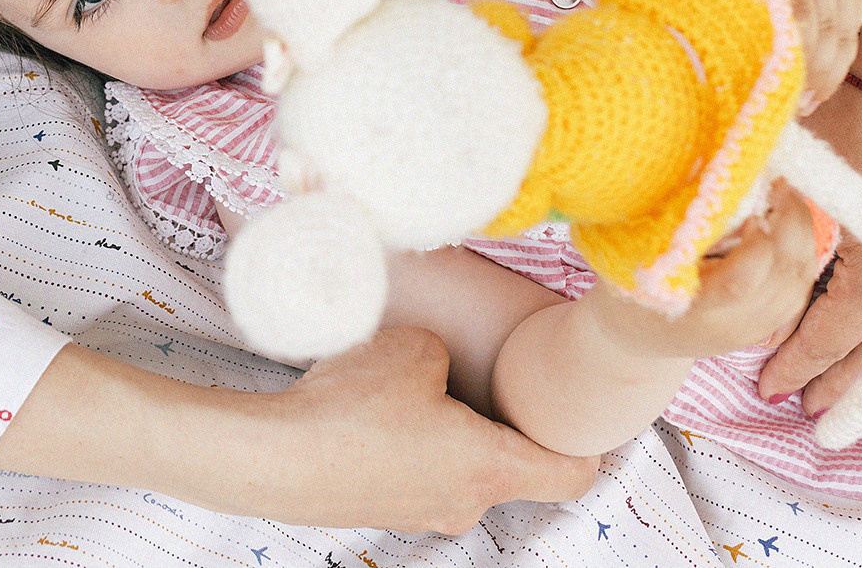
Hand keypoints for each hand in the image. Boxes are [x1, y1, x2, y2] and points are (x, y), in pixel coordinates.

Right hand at [249, 327, 600, 530]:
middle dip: (503, 423)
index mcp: (493, 467)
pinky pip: (414, 470)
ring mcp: (420, 513)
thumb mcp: (420, 349)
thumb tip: (443, 371)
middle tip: (486, 378)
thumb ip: (453, 358)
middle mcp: (465, 501)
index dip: (587, 442)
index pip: (573, 475)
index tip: (583, 415)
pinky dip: (408, 443)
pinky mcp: (380, 507)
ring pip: (459, 467)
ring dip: (450, 431)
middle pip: (513, 467)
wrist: (275, 458)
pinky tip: (375, 410)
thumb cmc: (352, 408)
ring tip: (414, 387)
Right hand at [582, 181, 821, 361]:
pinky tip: (785, 223)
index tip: (750, 211)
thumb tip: (704, 171)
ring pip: (799, 281)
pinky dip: (801, 251)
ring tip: (784, 196)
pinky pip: (800, 286)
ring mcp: (751, 329)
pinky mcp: (766, 326)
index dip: (756, 245)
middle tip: (778, 184)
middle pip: (783, 278)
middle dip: (791, 224)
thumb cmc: (628, 282)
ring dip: (801, 234)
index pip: (741, 283)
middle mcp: (728, 324)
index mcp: (690, 307)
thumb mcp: (632, 251)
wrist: (637, 336)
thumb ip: (666, 222)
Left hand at [695, 0, 861, 110]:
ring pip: (844, 20)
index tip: (775, 87)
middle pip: (823, 16)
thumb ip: (719, 13)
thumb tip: (727, 78)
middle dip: (813, 66)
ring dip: (831, 66)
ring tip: (809, 98)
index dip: (792, 52)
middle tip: (794, 102)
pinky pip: (855, 14)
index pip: (795, 5)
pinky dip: (843, 51)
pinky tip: (824, 79)